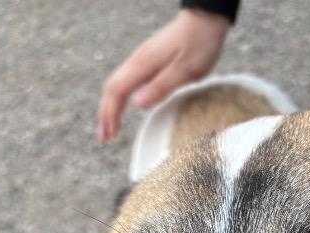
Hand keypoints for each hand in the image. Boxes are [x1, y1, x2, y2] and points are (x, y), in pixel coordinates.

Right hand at [98, 9, 230, 140]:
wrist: (205, 18)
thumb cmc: (199, 44)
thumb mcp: (185, 71)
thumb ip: (161, 87)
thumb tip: (136, 104)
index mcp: (143, 65)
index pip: (116, 91)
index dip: (110, 114)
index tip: (109, 134)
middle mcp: (138, 60)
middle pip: (112, 88)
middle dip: (105, 113)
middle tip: (104, 136)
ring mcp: (142, 59)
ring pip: (117, 83)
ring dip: (111, 105)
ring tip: (111, 126)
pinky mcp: (149, 59)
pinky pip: (127, 79)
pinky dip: (120, 96)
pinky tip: (125, 105)